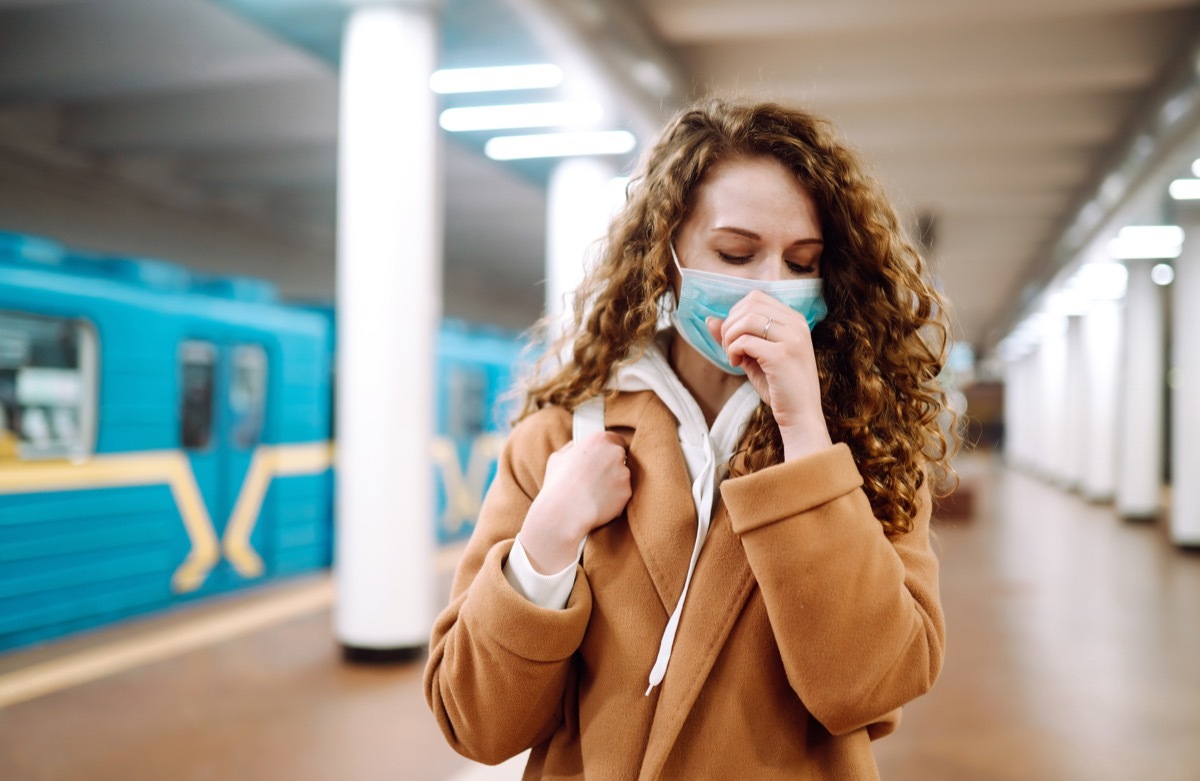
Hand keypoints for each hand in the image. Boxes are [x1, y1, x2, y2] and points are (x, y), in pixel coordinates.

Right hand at [520, 431, 630, 573]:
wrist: (564, 511)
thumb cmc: (557, 484)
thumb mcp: (558, 458)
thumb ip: (572, 449)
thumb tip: (576, 447)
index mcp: (599, 440)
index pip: (615, 439)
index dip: (609, 449)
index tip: (605, 458)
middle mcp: (615, 453)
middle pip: (621, 457)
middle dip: (612, 466)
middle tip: (597, 478)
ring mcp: (624, 473)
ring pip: (622, 477)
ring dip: (613, 483)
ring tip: (593, 494)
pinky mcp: (627, 492)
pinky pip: (622, 494)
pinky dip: (614, 499)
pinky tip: (597, 504)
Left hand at [707, 289, 831, 459]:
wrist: (801, 416)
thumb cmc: (779, 387)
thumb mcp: (755, 356)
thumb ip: (736, 336)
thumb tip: (710, 320)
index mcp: (795, 320)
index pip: (756, 297)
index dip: (736, 314)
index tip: (733, 337)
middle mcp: (797, 324)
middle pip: (749, 305)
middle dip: (730, 325)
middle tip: (730, 348)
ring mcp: (792, 338)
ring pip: (746, 319)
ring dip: (730, 337)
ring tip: (733, 356)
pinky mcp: (782, 355)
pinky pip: (745, 341)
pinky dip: (733, 351)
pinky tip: (737, 364)